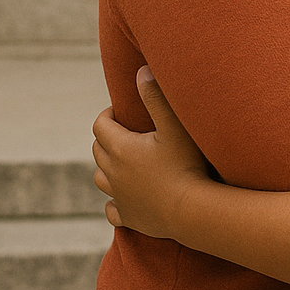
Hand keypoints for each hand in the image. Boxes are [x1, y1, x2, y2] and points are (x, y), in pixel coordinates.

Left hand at [92, 67, 210, 237]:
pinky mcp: (129, 217)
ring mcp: (120, 197)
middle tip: (127, 133)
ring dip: (108, 168)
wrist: (191, 210)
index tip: (122, 111)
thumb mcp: (174, 126)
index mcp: (121, 148)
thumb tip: (141, 72)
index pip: (100, 125)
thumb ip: (156, 97)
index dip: (108, 115)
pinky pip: (112, 209)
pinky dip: (115, 201)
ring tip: (125, 163)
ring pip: (101, 178)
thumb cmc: (186, 165)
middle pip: (98, 150)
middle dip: (108, 138)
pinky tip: (126, 197)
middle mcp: (114, 172)